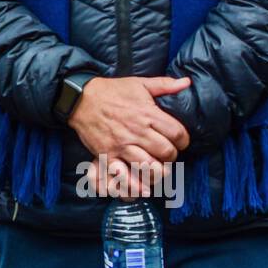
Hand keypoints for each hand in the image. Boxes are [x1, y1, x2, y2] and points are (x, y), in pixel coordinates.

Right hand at [68, 76, 190, 196]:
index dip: (183, 141)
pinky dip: (136, 183)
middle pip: (167, 153)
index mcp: (148, 113)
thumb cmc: (112, 91)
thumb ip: (165, 85)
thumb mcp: (139, 83)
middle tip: (167, 154)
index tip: (179, 142)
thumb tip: (186, 82)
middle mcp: (137, 131)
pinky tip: (142, 185)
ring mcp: (121, 145)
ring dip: (158, 171)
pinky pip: (125, 175)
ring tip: (157, 168)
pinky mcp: (107, 155)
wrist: (80, 99)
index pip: (178, 134)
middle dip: (171, 156)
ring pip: (150, 167)